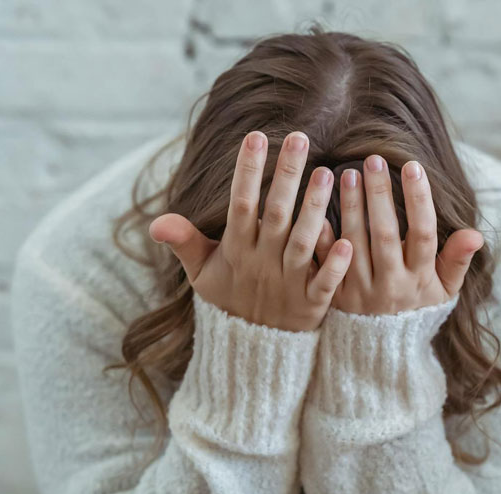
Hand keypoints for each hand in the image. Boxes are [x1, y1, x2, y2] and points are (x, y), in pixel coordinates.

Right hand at [149, 131, 353, 332]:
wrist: (251, 349)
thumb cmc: (229, 299)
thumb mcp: (201, 273)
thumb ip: (184, 243)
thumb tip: (154, 223)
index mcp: (237, 251)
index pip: (240, 206)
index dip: (247, 173)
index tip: (255, 137)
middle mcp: (263, 264)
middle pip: (276, 216)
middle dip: (286, 176)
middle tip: (300, 137)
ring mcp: (288, 284)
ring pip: (302, 243)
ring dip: (313, 211)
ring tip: (325, 174)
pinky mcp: (311, 305)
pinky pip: (323, 284)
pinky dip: (332, 266)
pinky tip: (345, 241)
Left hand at [314, 156, 483, 315]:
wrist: (382, 349)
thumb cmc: (417, 307)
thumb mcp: (444, 290)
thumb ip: (457, 260)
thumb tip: (475, 234)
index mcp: (419, 279)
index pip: (422, 234)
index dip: (419, 200)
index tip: (413, 165)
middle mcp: (389, 285)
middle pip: (384, 235)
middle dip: (379, 195)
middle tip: (373, 160)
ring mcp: (360, 292)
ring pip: (354, 244)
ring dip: (351, 208)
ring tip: (348, 175)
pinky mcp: (336, 297)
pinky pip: (326, 265)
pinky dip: (322, 239)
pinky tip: (317, 210)